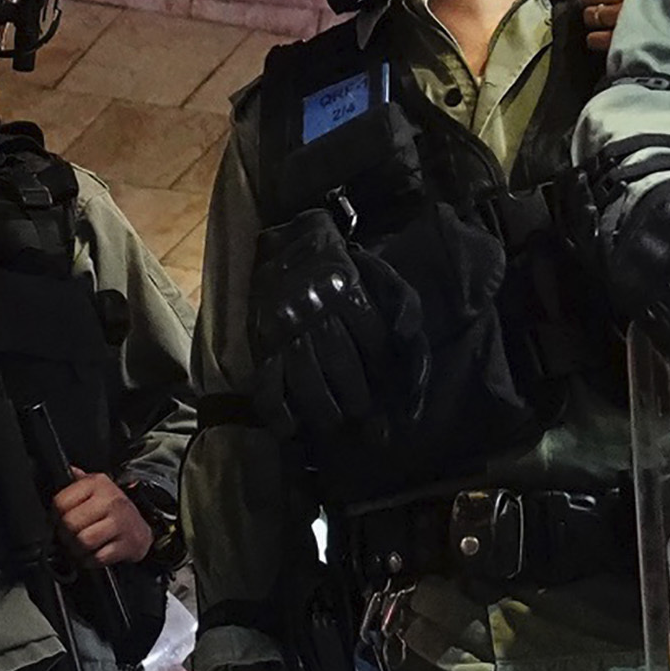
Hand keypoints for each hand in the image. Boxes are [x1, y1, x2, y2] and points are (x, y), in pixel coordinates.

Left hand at [51, 471, 153, 567]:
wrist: (140, 527)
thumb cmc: (112, 509)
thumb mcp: (96, 488)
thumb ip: (77, 480)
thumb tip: (64, 470)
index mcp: (97, 484)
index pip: (61, 502)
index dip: (54, 516)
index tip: (57, 521)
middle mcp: (110, 501)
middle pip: (70, 524)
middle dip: (64, 536)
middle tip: (68, 537)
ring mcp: (121, 523)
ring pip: (83, 541)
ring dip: (76, 550)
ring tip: (79, 547)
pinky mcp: (128, 544)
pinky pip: (98, 558)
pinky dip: (90, 561)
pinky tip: (92, 554)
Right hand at [255, 211, 418, 448]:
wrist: (288, 242)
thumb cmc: (341, 266)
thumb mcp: (378, 273)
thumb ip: (402, 302)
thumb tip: (406, 336)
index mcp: (348, 292)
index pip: (373, 339)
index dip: (384, 369)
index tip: (391, 390)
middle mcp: (317, 310)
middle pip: (341, 363)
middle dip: (357, 396)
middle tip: (365, 417)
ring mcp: (287, 328)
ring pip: (305, 376)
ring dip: (323, 407)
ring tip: (334, 423)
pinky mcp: (263, 340)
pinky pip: (266, 380)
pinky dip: (276, 409)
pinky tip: (290, 429)